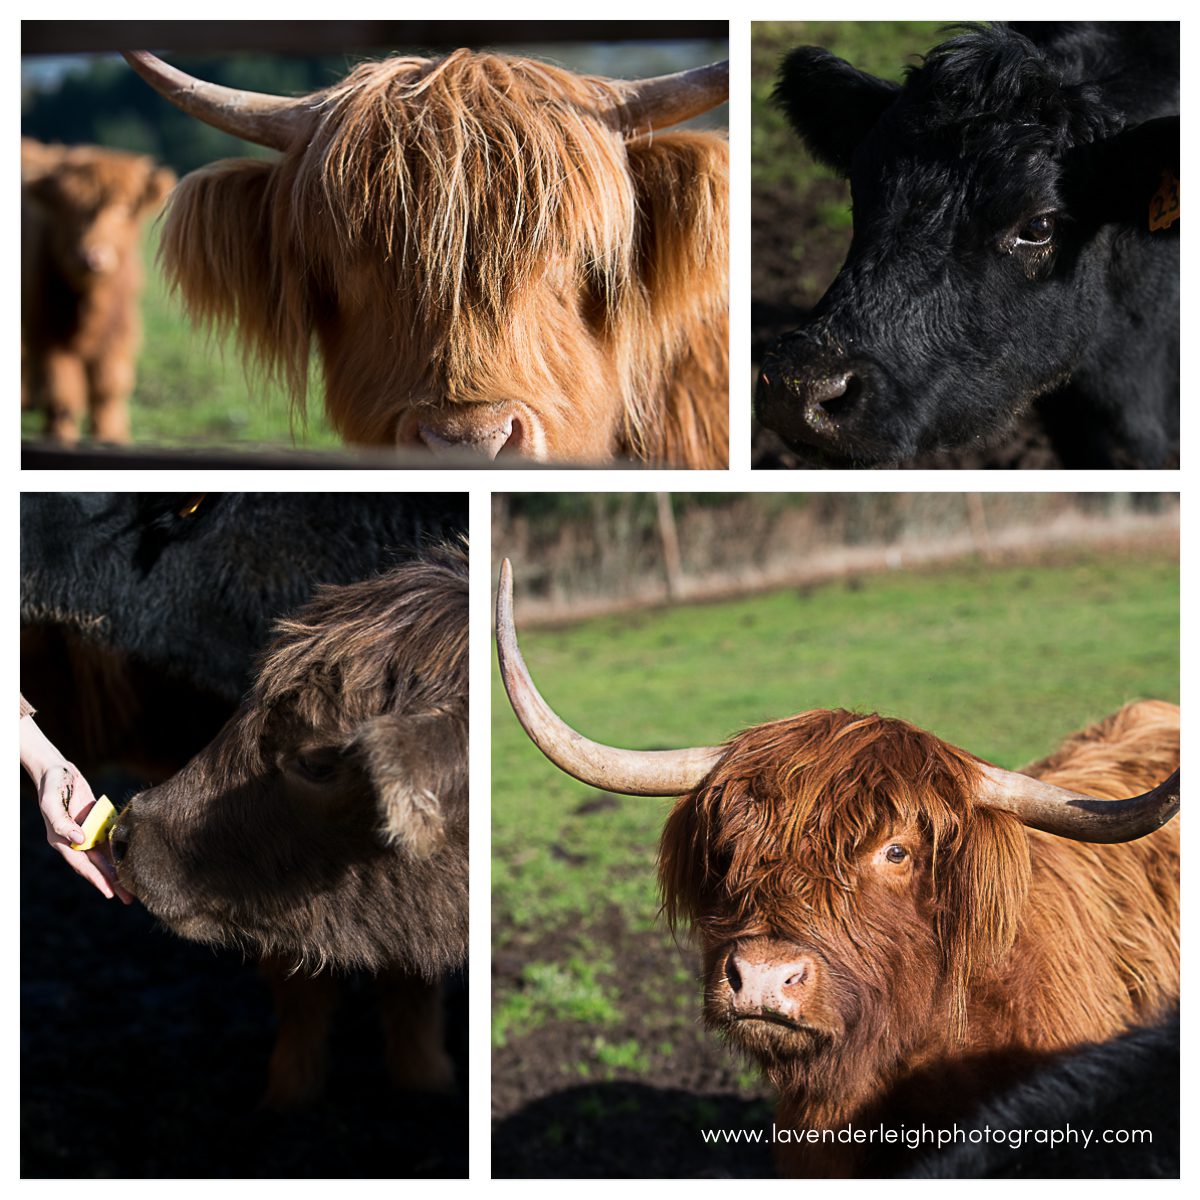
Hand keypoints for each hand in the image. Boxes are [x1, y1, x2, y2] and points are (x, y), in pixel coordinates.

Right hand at [36, 763, 132, 903]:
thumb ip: (62, 823)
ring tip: (132, 887)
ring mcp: (85, 833)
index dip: (96, 879)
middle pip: (96, 866)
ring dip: (117, 871)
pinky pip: (108, 842)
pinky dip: (118, 853)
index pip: (82, 865)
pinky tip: (131, 862)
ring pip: (104, 857)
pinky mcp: (95, 824)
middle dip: (111, 882)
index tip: (109, 892)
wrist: (58, 771)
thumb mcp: (52, 803)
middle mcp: (74, 841)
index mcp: (62, 841)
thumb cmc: (53, 785)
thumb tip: (79, 840)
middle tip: (128, 899)